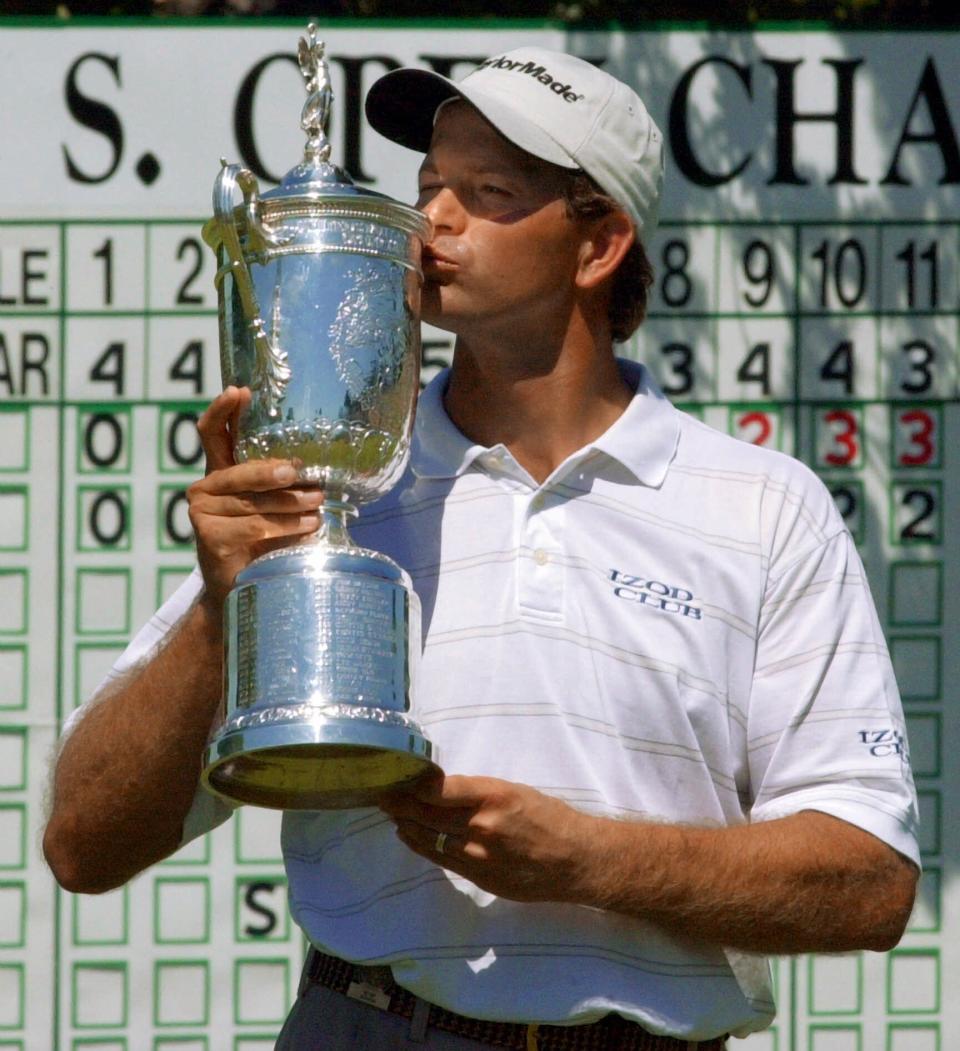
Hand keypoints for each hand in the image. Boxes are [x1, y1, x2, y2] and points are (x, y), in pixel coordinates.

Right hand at [187, 386, 322, 608]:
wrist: (243, 590)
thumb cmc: (265, 542)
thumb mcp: (276, 505)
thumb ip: (283, 482)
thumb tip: (322, 460)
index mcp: (220, 473)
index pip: (212, 433)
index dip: (222, 410)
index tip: (239, 391)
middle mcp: (205, 489)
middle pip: (240, 471)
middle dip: (272, 471)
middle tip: (298, 471)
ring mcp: (202, 513)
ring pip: (252, 502)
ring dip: (290, 504)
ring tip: (318, 504)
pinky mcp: (208, 537)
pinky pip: (253, 526)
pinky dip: (285, 527)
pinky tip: (308, 527)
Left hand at [380, 775, 592, 902]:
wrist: (575, 860)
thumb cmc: (548, 817)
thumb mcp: (514, 790)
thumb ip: (477, 792)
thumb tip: (440, 789)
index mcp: (494, 795)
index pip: (439, 789)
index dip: (412, 785)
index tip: (396, 777)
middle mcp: (482, 825)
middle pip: (427, 814)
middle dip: (400, 803)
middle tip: (381, 793)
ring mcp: (479, 855)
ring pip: (429, 838)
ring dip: (406, 825)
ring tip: (391, 813)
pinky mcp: (479, 876)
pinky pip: (441, 859)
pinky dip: (422, 845)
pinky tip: (410, 836)